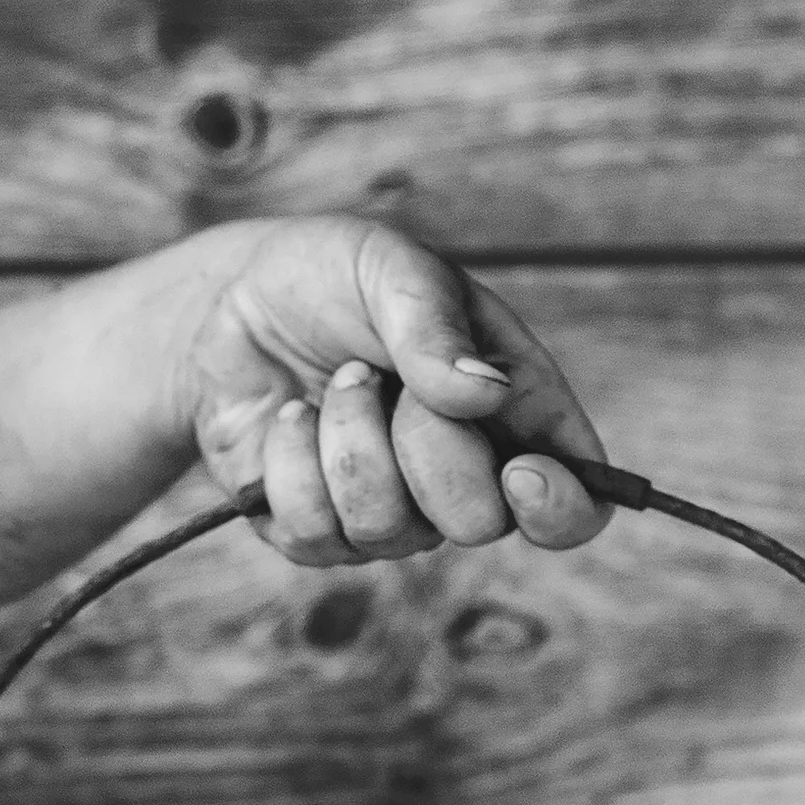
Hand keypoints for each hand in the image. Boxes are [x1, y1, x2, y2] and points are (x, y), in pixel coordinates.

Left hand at [171, 218, 612, 566]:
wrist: (229, 304)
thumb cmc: (331, 279)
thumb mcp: (390, 268)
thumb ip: (436, 324)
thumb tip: (484, 396)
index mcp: (513, 415)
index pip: (575, 506)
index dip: (562, 508)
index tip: (520, 471)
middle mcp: (460, 481)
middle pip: (477, 523)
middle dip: (426, 446)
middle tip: (381, 377)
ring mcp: (389, 517)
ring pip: (387, 528)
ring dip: (348, 438)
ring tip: (335, 381)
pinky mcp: (317, 537)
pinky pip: (314, 530)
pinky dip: (291, 459)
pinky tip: (289, 417)